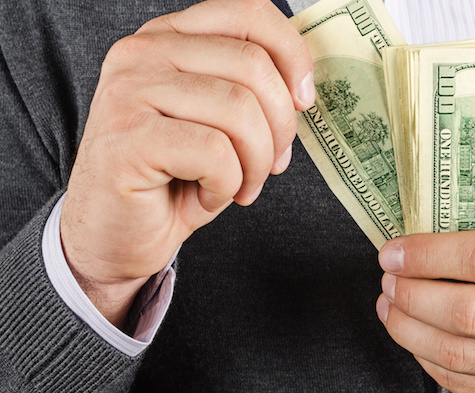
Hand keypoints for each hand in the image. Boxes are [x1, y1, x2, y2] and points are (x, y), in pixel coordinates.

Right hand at [61, 0, 313, 327]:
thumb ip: (250, 92)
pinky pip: (215, 153)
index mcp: (169, 37)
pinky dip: (226, 185)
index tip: (304, 100)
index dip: (292, 54)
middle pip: (253, 66)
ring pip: (239, 110)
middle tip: (270, 166)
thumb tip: (302, 90)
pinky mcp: (127, 138)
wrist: (115, 234)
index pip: (248, 13)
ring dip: (255, 164)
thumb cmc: (174, 179)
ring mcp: (129, 91)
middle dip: (280, 128)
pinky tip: (205, 198)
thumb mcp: (218, 124)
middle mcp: (143, 52)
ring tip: (238, 187)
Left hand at [376, 227, 474, 392]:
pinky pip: (461, 382)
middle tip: (388, 278)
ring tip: (390, 304)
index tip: (395, 251)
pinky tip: (413, 335)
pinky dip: (426, 356)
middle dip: (412, 293)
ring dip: (408, 327)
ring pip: (456, 353)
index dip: (429, 254)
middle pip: (465, 312)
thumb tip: (431, 225)